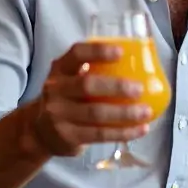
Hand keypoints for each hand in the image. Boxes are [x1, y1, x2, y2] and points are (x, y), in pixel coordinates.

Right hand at [27, 42, 151, 157]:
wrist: (40, 132)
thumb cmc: (69, 99)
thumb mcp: (71, 80)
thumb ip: (95, 71)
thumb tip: (142, 63)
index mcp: (60, 69)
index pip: (76, 54)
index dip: (98, 51)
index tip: (121, 51)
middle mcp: (55, 89)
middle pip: (87, 85)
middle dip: (116, 86)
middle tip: (140, 88)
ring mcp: (58, 114)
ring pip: (96, 113)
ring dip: (125, 113)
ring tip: (147, 111)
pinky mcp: (67, 136)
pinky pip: (100, 134)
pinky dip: (124, 132)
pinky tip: (141, 129)